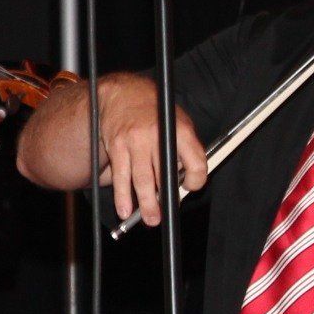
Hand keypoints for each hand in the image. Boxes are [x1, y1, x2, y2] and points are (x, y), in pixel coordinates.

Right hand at [92, 74, 209, 225]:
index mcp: (179, 129)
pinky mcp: (117, 147)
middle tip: (164, 216)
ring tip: (151, 219)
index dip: (197, 178)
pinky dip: (123, 196)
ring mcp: (135, 141)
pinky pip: (121, 176)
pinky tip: (125, 209)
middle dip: (165, 199)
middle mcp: (158, 135)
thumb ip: (185, 150)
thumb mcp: (178, 123)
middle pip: (165, 174)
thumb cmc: (155, 112)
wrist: (123, 94)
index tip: (191, 187)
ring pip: (141, 179)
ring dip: (145, 203)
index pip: (195, 160)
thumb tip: (184, 180)